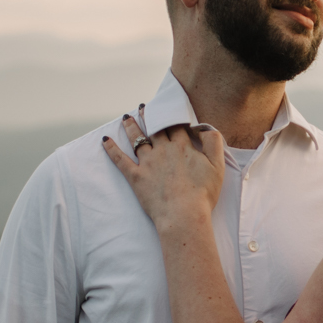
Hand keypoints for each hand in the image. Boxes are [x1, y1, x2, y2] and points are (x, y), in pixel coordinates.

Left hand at [102, 114, 224, 232]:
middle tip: (143, 107)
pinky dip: (111, 149)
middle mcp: (163, 150)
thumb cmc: (203, 194)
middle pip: (155, 128)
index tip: (167, 110)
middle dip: (149, 116)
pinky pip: (120, 160)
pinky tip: (105, 140)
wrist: (183, 215)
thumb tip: (202, 128)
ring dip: (131, 126)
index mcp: (182, 147)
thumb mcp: (217, 166)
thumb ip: (213, 143)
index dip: (171, 117)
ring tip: (126, 117)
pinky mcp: (136, 176)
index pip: (175, 126)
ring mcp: (148, 162)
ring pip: (137, 139)